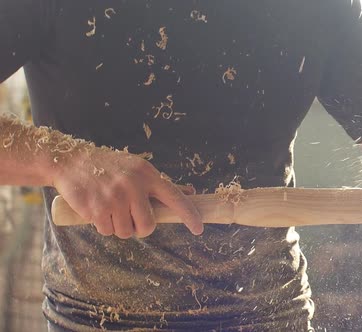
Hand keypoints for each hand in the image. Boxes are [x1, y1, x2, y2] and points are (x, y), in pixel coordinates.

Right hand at [51, 146, 201, 238]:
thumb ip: (163, 185)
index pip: (175, 197)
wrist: (72, 161)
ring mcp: (114, 197)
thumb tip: (191, 193)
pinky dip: (103, 226)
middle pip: (148, 225)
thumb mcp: (139, 170)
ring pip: (126, 231)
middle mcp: (133, 185)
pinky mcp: (96, 208)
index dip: (189, 214)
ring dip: (119, 227)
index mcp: (148, 175)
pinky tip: (97, 210)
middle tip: (130, 218)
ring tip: (111, 210)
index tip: (199, 228)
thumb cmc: (110, 167)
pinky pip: (107, 231)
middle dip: (140, 228)